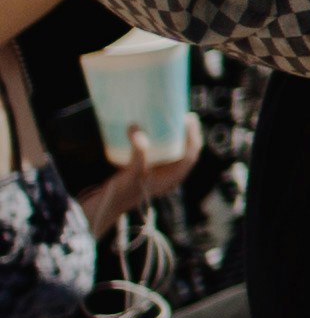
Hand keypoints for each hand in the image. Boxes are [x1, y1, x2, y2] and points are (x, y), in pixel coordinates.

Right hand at [78, 126, 199, 234]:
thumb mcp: (133, 172)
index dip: (193, 135)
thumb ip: (138, 153)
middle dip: (187, 132)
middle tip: (181, 113)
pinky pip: (163, 152)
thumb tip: (136, 129)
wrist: (109, 204)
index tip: (188, 118)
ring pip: (176, 151)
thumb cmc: (124, 192)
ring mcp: (162, 172)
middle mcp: (171, 174)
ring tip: (171, 118)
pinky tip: (155, 129)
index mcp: (173, 177)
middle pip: (187, 150)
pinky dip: (162, 140)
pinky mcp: (151, 169)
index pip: (191, 154)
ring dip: (176, 135)